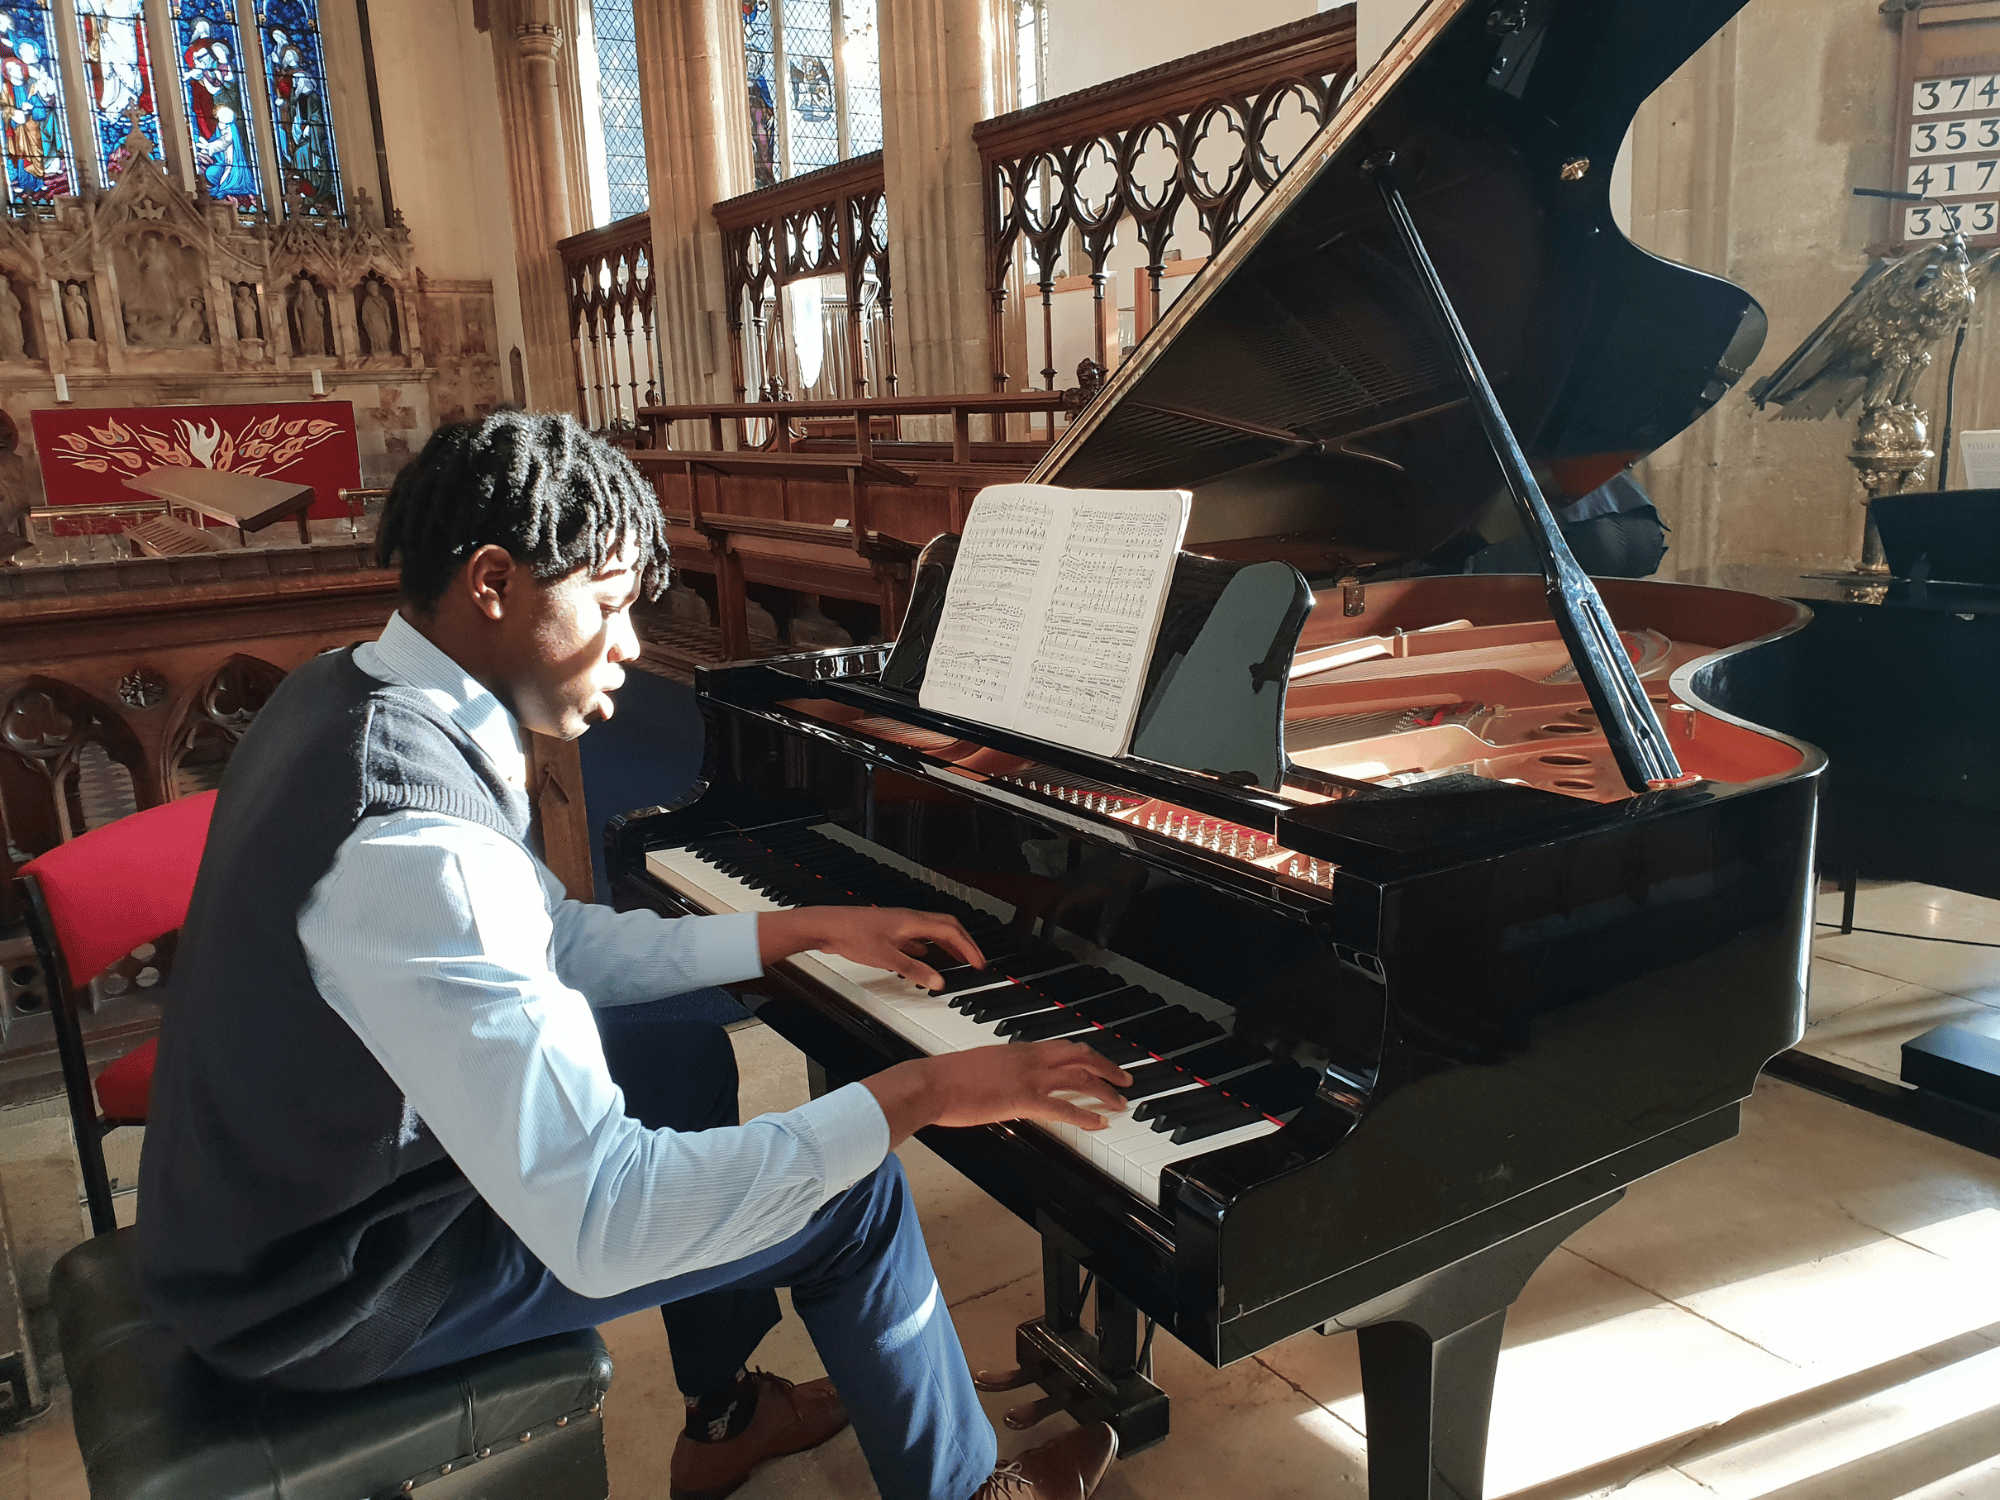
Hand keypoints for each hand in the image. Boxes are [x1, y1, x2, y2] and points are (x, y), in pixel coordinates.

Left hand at [758, 906, 983, 991]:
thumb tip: (938, 981)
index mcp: (914, 922)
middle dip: (964, 944)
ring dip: (948, 946)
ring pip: (932, 932)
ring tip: (957, 961)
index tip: (980, 962)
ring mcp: (899, 924)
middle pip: (946, 928)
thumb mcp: (887, 958)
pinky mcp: (889, 931)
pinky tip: (924, 960)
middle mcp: (910, 920)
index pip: (951, 931)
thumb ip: (914, 971)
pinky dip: (928, 949)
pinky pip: (918, 938)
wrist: (827, 926)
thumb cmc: (852, 935)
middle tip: (975, 961)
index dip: (969, 947)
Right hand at [863, 1040, 1132, 1146]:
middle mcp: (1027, 1058)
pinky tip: (1098, 1122)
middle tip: (1124, 1079)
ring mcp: (1027, 1078)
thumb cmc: (944, 1079)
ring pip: (1079, 1078)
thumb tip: (1003, 1081)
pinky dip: (1085, 1114)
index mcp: (1016, 1049)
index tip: (1098, 1062)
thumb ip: (996, 1071)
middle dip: (1106, 1066)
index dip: (1084, 1054)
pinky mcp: (1022, 1099)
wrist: (930, 1083)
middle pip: (1079, 1056)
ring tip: (1120, 1102)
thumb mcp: (976, 1067)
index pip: (1060, 1046)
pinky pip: (1063, 1107)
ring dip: (1104, 1090)